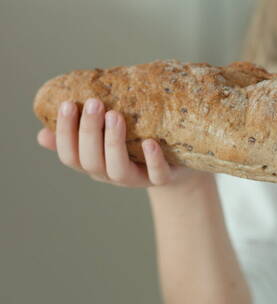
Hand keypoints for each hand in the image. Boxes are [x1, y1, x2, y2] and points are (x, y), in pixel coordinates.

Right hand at [37, 98, 211, 188]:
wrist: (177, 165)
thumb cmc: (136, 144)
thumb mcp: (108, 136)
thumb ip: (81, 132)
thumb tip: (41, 134)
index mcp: (94, 163)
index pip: (70, 154)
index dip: (65, 132)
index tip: (67, 103)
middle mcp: (110, 174)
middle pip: (91, 160)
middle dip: (89, 131)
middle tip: (94, 103)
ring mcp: (137, 179)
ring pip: (118, 170)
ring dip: (113, 142)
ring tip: (115, 115)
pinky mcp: (163, 178)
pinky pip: (157, 175)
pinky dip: (153, 160)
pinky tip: (150, 142)